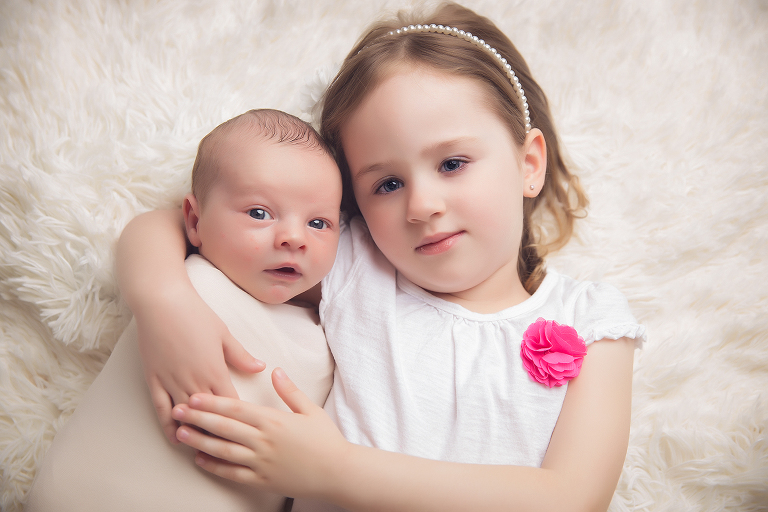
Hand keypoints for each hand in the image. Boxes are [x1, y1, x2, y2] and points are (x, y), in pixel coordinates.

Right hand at [136, 287, 264, 442]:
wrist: (162, 302)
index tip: (246, 433)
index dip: (238, 421)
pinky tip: (176, 437)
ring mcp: (172, 382)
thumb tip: (260, 368)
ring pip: (185, 418)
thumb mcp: (224, 334)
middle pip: (209, 418)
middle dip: (218, 434)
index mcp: (215, 371)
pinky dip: (169, 426)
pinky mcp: (154, 379)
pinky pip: (161, 409)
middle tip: (227, 450)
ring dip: (194, 434)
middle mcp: (194, 381)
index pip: (230, 406)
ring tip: (203, 449)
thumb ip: (240, 355)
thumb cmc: (196, 314)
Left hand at [172, 368, 349, 498]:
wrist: (337, 473)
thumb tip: (275, 370)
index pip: (236, 409)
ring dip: (199, 441)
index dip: (212, 402)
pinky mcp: (261, 481)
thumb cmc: (326, 440)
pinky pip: (232, 474)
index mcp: (273, 421)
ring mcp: (260, 463)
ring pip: (223, 451)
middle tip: (177, 410)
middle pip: (224, 427)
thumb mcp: (310, 410)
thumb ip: (290, 390)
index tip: (194, 396)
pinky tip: (200, 459)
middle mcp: (263, 441)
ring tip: (181, 433)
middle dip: (198, 418)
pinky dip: (214, 467)